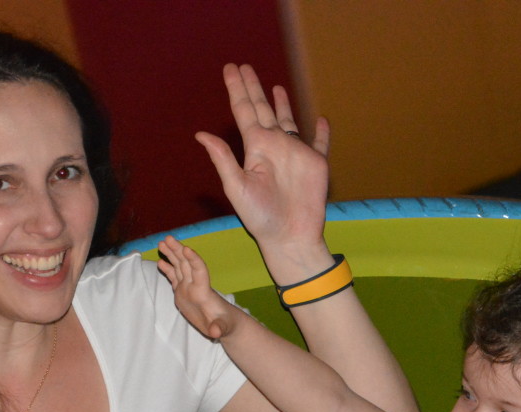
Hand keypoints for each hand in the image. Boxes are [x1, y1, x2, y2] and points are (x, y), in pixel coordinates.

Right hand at [157, 236, 238, 339]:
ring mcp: (188, 288)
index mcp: (203, 291)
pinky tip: (160, 261)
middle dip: (178, 250)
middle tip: (168, 238)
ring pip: (179, 267)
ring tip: (161, 243)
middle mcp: (195, 286)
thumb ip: (219, 329)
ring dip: (171, 255)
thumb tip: (215, 332)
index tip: (186, 249)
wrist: (224, 324)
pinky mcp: (183, 293)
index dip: (194, 260)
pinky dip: (168, 269)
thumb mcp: (223, 328)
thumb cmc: (225, 325)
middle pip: (186, 264)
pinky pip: (174, 277)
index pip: (199, 271)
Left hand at [197, 64, 329, 251]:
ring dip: (282, 103)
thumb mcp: (236, 187)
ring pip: (287, 121)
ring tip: (275, 85)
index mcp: (254, 149)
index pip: (243, 112)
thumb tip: (200, 134)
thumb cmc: (260, 218)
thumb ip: (222, 158)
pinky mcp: (316, 163)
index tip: (230, 69)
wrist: (290, 237)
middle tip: (244, 66)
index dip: (237, 89)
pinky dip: (320, 132)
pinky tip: (320, 119)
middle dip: (253, 88)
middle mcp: (274, 147)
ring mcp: (296, 153)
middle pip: (262, 109)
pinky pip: (320, 143)